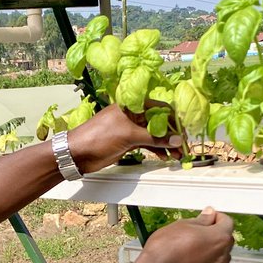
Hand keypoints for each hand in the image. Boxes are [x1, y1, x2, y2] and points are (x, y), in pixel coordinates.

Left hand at [66, 103, 183, 172]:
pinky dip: (156, 150)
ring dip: (166, 145)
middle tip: (184, 147)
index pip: (160, 108)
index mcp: (132, 105)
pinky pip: (147, 143)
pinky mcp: (127, 141)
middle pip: (158, 123)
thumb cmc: (99, 136)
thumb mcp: (129, 135)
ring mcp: (130, 129)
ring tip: (176, 156)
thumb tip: (177, 140)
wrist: (77, 153)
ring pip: (153, 135)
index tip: (186, 131)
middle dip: (172, 135)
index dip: (174, 119)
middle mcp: (133, 115)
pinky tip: (165, 157)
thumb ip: (154, 138)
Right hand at [138, 208, 233, 262]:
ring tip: (190, 244)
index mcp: (220, 238)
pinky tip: (186, 258)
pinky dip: (202, 261)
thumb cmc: (167, 248)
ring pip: (218, 255)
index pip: (228, 222)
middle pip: (225, 239)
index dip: (217, 217)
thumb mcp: (183, 225)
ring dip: (209, 248)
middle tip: (197, 229)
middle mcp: (221, 255)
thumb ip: (201, 220)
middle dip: (214, 232)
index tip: (207, 216)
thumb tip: (209, 215)